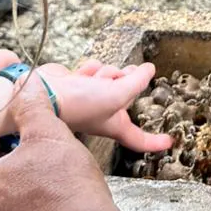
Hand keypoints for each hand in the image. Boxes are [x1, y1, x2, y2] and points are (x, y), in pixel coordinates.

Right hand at [37, 61, 172, 151]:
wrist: (43, 94)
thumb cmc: (77, 104)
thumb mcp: (115, 94)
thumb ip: (136, 82)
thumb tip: (149, 70)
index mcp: (114, 125)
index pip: (138, 138)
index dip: (154, 141)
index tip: (168, 141)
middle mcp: (104, 113)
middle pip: (128, 93)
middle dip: (127, 80)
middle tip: (127, 73)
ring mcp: (91, 97)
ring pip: (111, 76)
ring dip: (105, 73)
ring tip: (92, 80)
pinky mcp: (80, 83)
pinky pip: (94, 69)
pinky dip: (89, 69)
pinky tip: (79, 75)